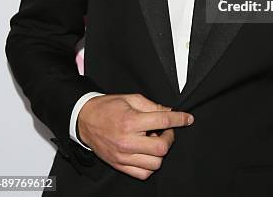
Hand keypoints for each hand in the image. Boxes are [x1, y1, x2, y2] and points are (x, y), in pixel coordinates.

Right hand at [77, 93, 193, 179]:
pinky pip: (142, 174)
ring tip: (154, 140)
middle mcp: (127, 141)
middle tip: (166, 130)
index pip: (163, 121)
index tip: (188, 119)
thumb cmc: (108, 107)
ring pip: (154, 164)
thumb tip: (170, 112)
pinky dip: (150, 165)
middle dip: (170, 138)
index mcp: (131, 121)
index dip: (179, 119)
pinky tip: (148, 153)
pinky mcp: (119, 165)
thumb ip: (152, 106)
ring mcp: (123, 156)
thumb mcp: (131, 98)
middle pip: (161, 148)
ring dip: (160, 152)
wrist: (85, 119)